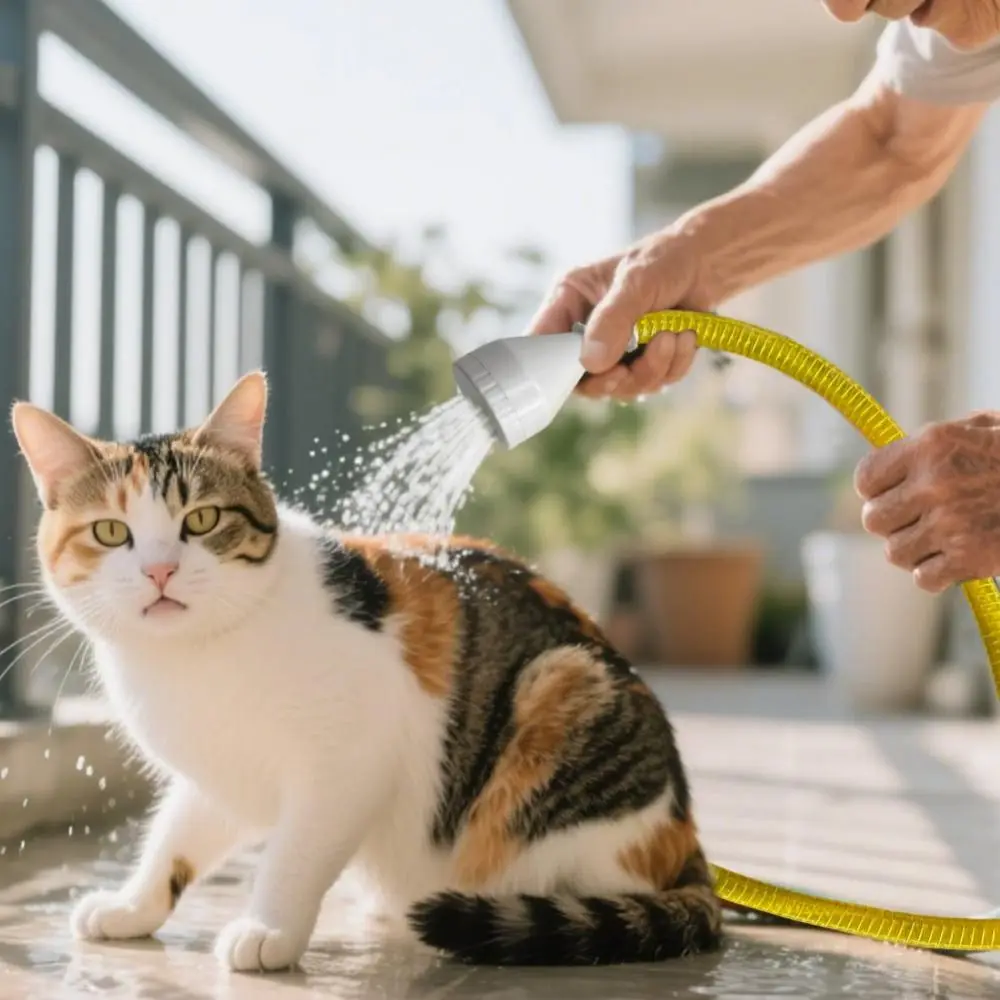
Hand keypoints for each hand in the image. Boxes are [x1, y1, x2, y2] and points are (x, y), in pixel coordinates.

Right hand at [525, 229, 712, 399]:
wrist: (706, 263)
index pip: (542, 344)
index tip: (581, 373)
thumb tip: (591, 363)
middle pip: (582, 381)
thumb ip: (613, 319)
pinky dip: (673, 365)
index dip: (551, 367)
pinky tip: (683, 336)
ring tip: (672, 335)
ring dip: (652, 368)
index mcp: (569, 303)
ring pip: (622, 387)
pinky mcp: (644, 363)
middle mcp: (586, 331)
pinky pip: (653, 384)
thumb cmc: (665, 259)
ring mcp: (615, 352)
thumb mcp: (636, 281)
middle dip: (613, 379)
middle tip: (630, 369)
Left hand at [854, 412, 999, 591]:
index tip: (889, 493)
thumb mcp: (984, 428)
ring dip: (914, 550)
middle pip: (874, 520)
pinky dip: (936, 574)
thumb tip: (891, 454)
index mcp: (931, 445)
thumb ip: (935, 442)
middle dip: (892, 523)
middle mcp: (934, 483)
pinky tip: (955, 560)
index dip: (875, 490)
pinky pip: (924, 578)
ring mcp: (951, 523)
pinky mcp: (970, 558)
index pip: (866, 478)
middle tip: (916, 520)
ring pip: (895, 552)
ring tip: (940, 539)